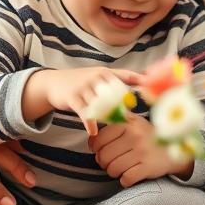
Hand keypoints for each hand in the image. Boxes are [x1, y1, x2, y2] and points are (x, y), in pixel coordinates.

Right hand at [26, 67, 142, 136]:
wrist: (54, 83)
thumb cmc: (81, 81)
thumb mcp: (98, 76)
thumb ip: (118, 79)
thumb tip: (143, 82)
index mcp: (105, 72)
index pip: (125, 77)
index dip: (139, 81)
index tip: (150, 89)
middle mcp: (96, 77)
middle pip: (114, 94)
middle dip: (121, 108)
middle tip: (127, 119)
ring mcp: (84, 86)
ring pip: (101, 105)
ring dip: (106, 118)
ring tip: (111, 126)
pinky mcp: (73, 97)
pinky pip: (85, 113)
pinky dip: (90, 124)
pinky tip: (93, 132)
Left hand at [89, 113, 190, 186]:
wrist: (174, 148)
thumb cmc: (148, 136)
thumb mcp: (133, 122)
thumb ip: (114, 122)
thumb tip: (91, 136)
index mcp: (128, 123)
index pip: (99, 139)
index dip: (96, 148)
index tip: (99, 150)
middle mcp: (134, 136)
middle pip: (104, 157)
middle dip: (104, 162)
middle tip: (111, 161)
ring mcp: (142, 152)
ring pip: (113, 169)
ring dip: (114, 172)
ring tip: (121, 167)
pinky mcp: (148, 167)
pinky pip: (125, 179)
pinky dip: (125, 180)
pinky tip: (130, 174)